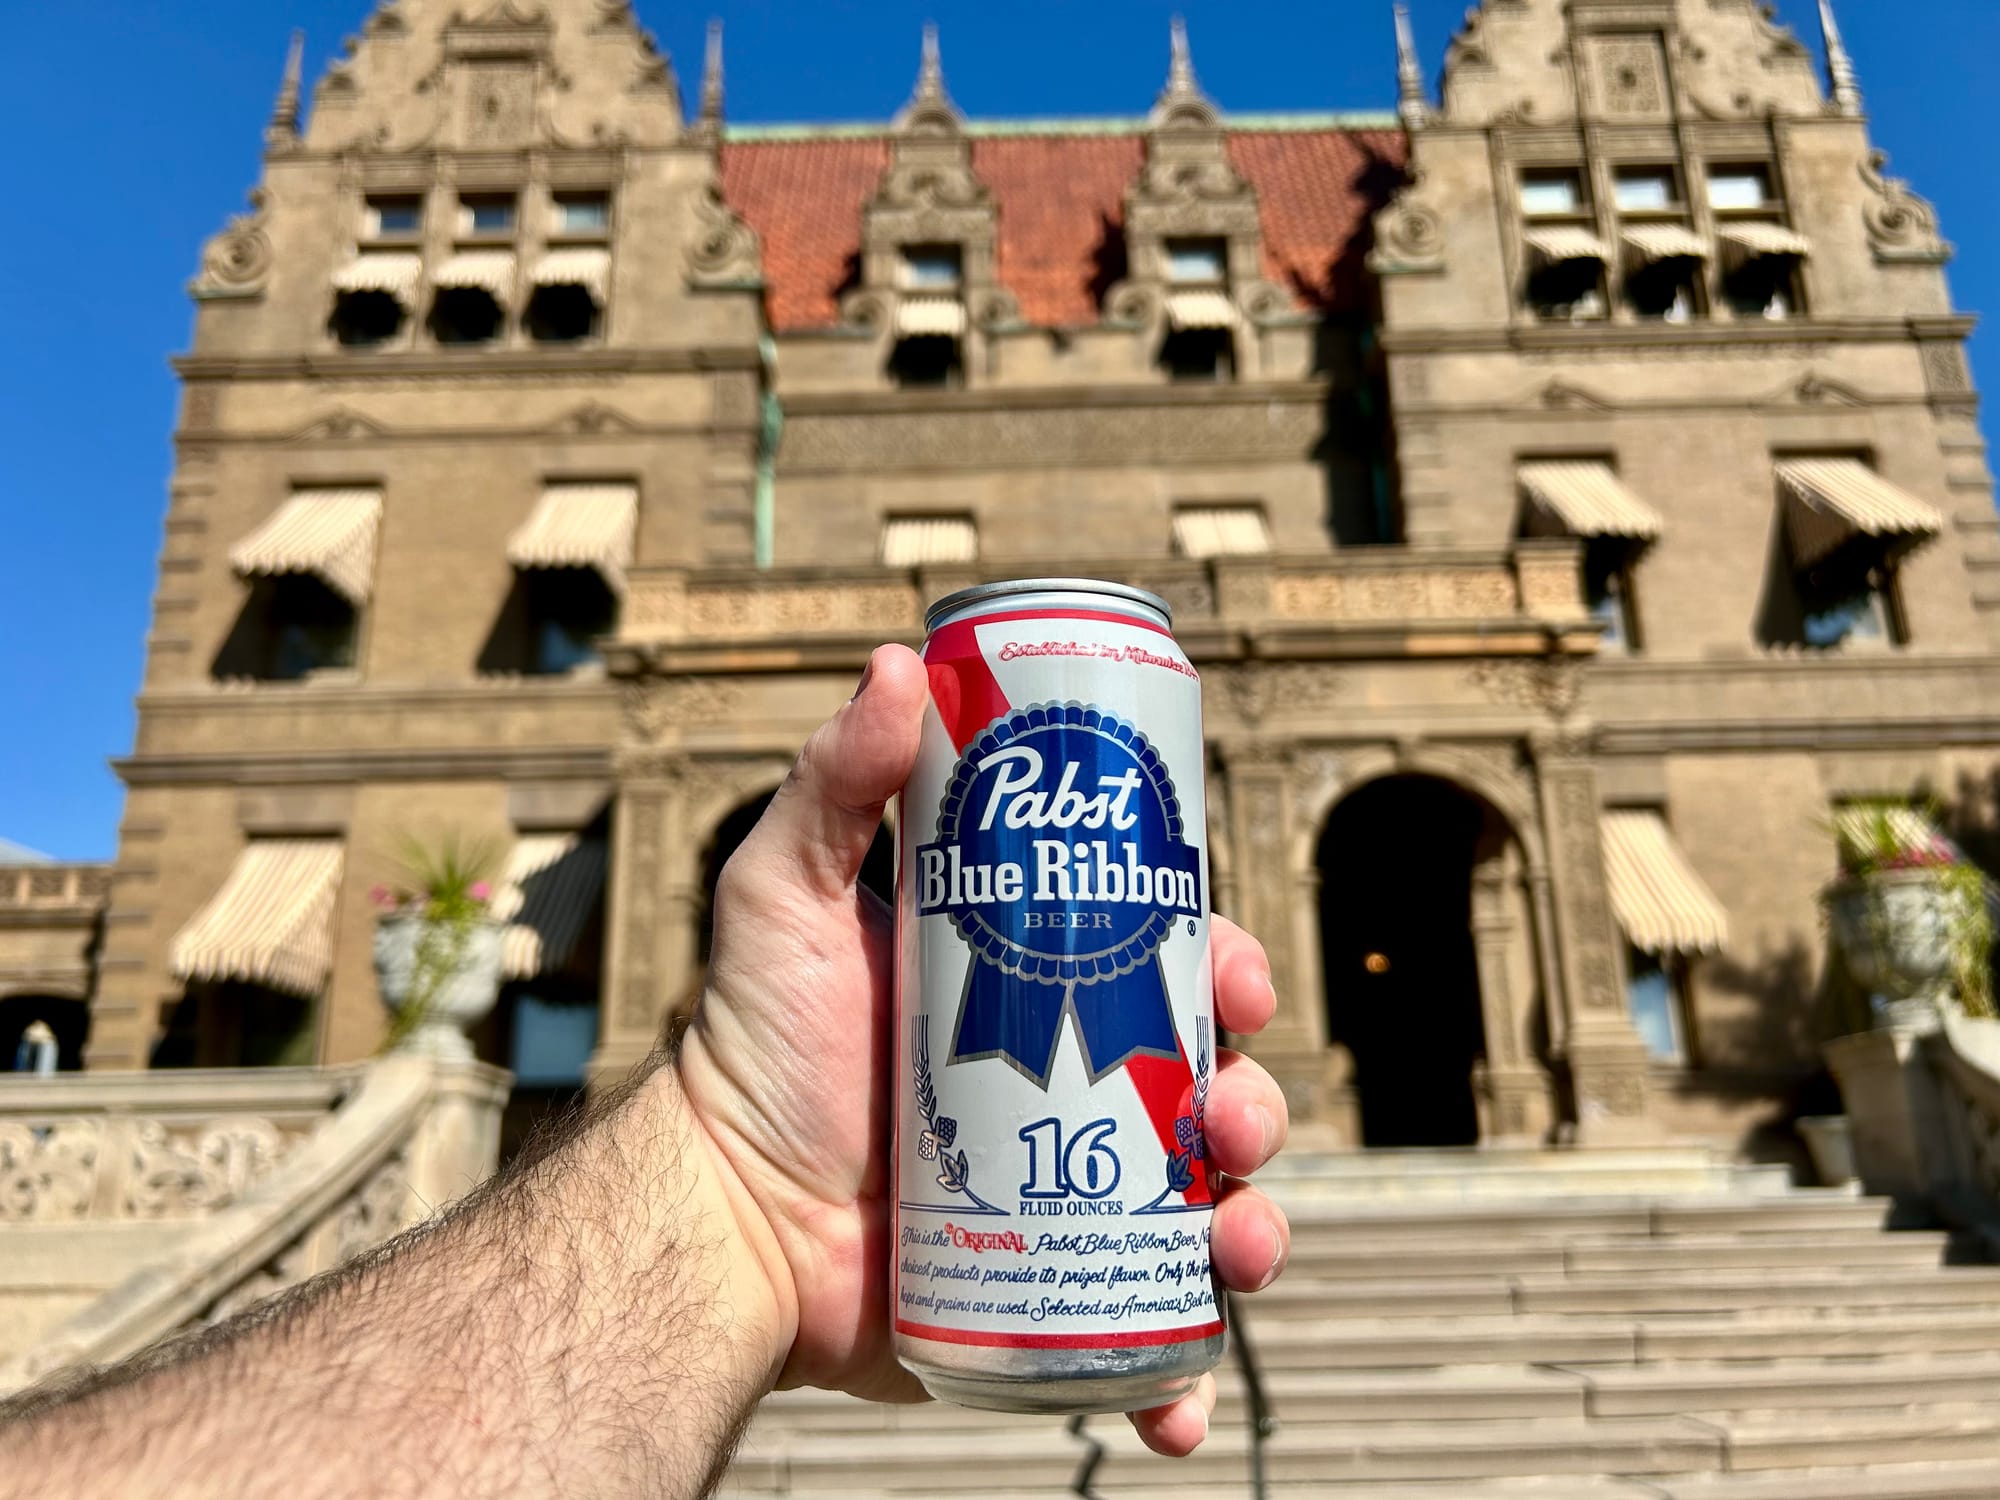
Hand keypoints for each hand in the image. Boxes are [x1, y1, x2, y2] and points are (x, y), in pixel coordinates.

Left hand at [678, 643, 1292, 1454]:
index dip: (1222, 966)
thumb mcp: (784, 894)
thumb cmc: (748, 1048)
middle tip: (1230, 1111)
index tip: (1232, 975)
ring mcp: (1066, 1201)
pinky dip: (1180, 1374)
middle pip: (1208, 1088)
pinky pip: (1142, 1338)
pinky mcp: (1046, 1301)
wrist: (713, 1220)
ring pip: (1204, 1211)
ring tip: (1234, 1239)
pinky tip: (1177, 1404)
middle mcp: (1068, 1093)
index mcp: (1039, 995)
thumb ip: (834, 782)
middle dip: (1255, 1099)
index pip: (1164, 968)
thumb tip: (901, 662)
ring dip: (1253, 1226)